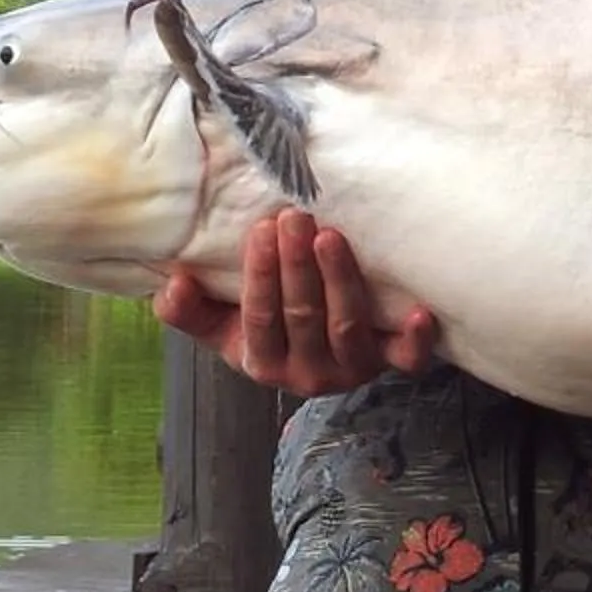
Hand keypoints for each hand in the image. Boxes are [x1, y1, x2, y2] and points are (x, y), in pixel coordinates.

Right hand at [152, 209, 438, 395]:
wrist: (321, 354)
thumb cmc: (270, 326)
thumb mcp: (223, 324)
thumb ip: (190, 309)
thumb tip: (171, 284)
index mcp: (263, 364)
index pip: (260, 319)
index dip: (261, 276)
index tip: (260, 230)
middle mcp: (308, 374)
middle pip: (303, 317)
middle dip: (298, 267)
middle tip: (295, 218)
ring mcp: (353, 369)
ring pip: (347, 327)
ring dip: (340, 282)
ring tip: (331, 237)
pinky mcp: (391, 361)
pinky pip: (407, 359)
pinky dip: (415, 340)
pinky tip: (420, 312)